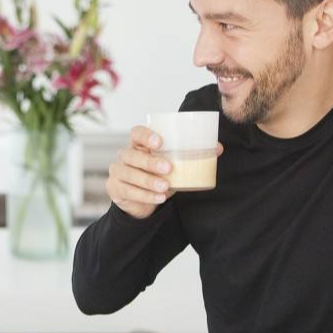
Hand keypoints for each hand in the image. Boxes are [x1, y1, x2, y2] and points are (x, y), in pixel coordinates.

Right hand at [107, 126, 223, 218]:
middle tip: (169, 169)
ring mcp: (117, 171)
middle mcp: (124, 155)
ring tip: (165, 187)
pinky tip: (159, 198)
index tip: (160, 142)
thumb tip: (217, 148)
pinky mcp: (115, 188)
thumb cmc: (158, 175)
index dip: (146, 135)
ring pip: (129, 174)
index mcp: (138, 145)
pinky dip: (144, 195)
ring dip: (148, 181)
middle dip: (150, 162)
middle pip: (131, 155)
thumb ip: (192, 155)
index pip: (136, 133)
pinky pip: (128, 191)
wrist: (141, 199)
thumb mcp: (173, 164)